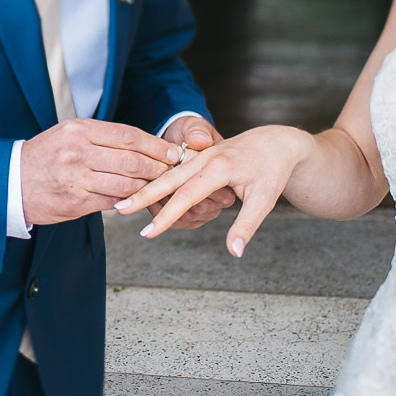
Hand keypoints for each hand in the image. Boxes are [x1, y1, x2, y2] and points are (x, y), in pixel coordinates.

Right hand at [20, 119, 181, 226]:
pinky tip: (137, 201)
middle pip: (133, 160)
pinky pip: (112, 202)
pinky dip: (129, 202)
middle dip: (159, 167)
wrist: (10, 182)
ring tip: (159, 187)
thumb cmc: (45, 156)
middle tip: (173, 171)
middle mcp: (78, 152)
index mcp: (79, 130)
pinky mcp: (74, 202)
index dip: (156, 145)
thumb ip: (102, 137)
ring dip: (148, 187)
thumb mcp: (69, 134)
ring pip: (126, 184)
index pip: (129, 136)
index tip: (173, 152)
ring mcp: (76, 178)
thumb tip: (142, 145)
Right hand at [116, 124, 313, 250]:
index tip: (148, 233)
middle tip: (118, 210)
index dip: (166, 217)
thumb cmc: (272, 171)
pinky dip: (158, 181)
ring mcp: (199, 155)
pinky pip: (174, 170)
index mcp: (220, 167)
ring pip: (167, 173)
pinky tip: (143, 195)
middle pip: (167, 179)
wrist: (276, 142)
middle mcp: (204, 157)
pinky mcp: (197, 156)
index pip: (186, 196)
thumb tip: (234, 253)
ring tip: (124, 205)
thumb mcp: (265, 199)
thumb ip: (246, 226)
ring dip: (146, 188)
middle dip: (142, 195)